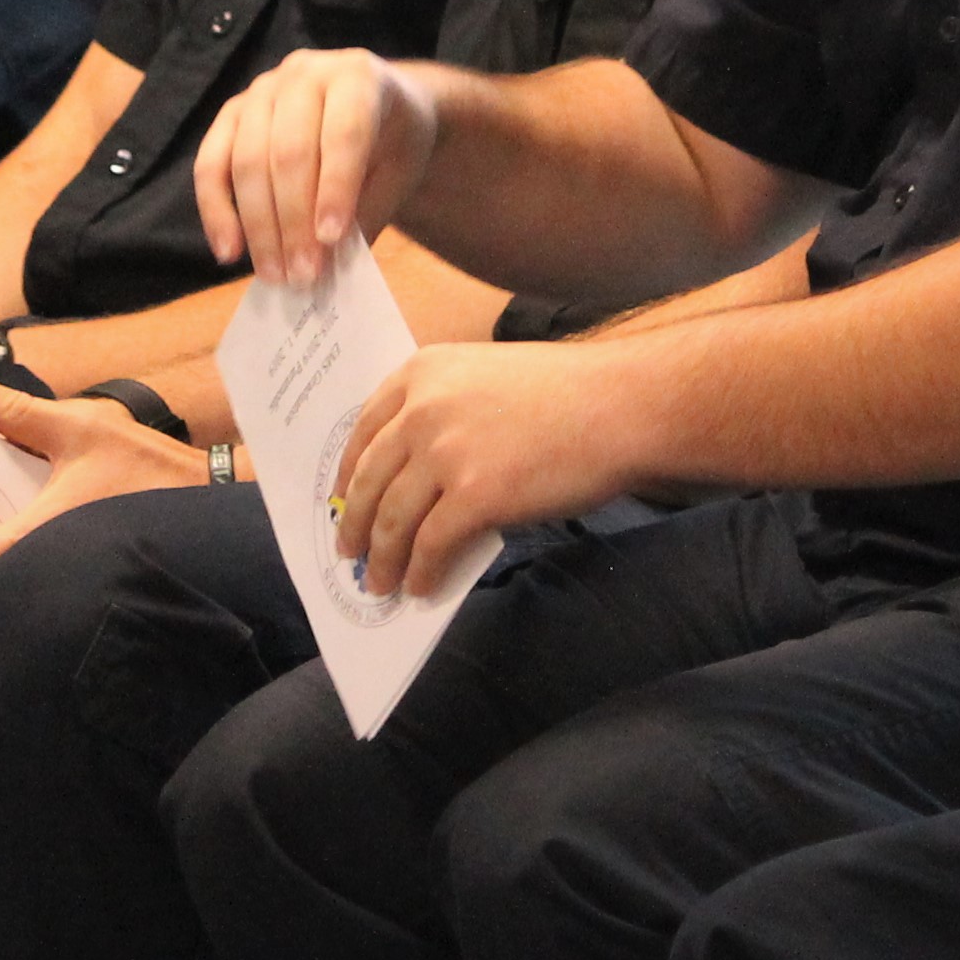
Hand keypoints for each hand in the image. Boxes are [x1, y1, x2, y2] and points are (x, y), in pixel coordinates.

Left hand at [0, 371, 210, 713]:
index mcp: (31, 540)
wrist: (224, 512)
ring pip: (1, 670)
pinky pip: (37, 669)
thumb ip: (19, 414)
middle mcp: (42, 588)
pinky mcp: (94, 628)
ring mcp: (68, 616)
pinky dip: (4, 687)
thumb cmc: (152, 469)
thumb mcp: (85, 430)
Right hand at [195, 48, 437, 284]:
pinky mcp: (231, 112)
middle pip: (289, 151)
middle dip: (293, 221)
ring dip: (259, 225)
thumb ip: (368, 211)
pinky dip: (216, 210)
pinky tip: (229, 251)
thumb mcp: (400, 171)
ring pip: (247, 160)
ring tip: (275, 274)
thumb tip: (328, 264)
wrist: (376, 105)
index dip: (335, 189)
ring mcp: (261, 90)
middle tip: (302, 275)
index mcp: (357, 76)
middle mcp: (304, 73)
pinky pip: (212, 163)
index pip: (343, 133)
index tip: (330, 242)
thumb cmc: (393, 140)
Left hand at [330, 339, 640, 598]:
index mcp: (421, 373)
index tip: (340, 502)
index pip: (362, 431)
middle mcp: (422, 410)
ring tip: (380, 583)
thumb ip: (442, 411)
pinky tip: (422, 587)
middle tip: (349, 554)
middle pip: (367, 480)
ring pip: (392, 521)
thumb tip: (414, 478)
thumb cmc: (567, 393)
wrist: (619, 406)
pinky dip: (421, 572)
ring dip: (382, 560)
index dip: (345, 475)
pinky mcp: (474, 496)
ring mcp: (445, 453)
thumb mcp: (485, 377)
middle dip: (354, 525)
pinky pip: (430, 546)